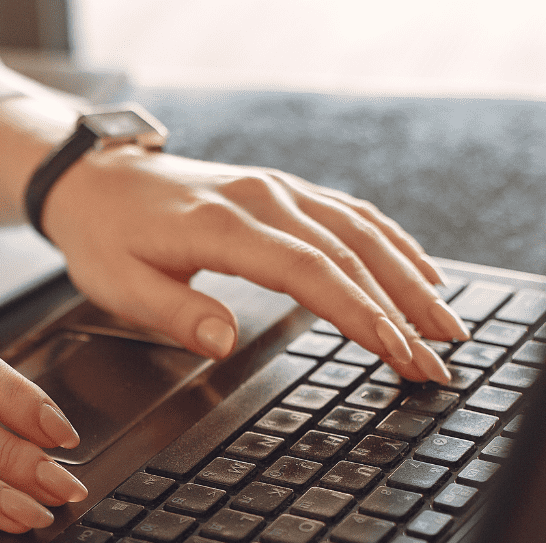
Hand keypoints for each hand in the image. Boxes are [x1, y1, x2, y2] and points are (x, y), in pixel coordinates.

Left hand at [43, 147, 468, 381]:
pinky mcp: (285, 193)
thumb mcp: (119, 285)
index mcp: (226, 226)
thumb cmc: (106, 236)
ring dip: (411, 279)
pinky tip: (420, 272)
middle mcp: (265, 199)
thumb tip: (222, 341)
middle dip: (402, 311)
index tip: (397, 352)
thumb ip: (174, 312)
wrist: (97, 180)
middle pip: (351, 255)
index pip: (310, 272)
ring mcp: (280, 191)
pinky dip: (394, 244)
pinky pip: (352, 214)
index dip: (359, 314)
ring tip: (448, 325)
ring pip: (363, 232)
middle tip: (438, 360)